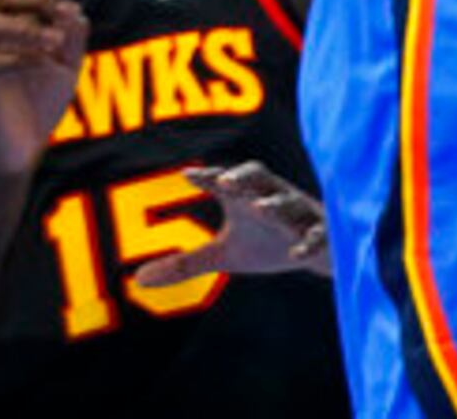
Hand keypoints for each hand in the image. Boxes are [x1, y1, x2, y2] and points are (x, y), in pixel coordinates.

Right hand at [0, 0, 86, 179]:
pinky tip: (39, 65)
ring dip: (27, 28)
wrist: (23, 146)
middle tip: (60, 11)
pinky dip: (15, 57)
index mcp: (12, 25)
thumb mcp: (68, 64)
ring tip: (56, 44)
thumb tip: (72, 9)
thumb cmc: (44, 100)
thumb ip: (73, 36)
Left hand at [134, 161, 330, 284]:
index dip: (209, 177)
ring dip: (274, 204)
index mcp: (246, 199)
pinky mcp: (320, 233)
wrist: (315, 250)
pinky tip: (296, 254)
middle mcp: (271, 198)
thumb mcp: (223, 255)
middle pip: (259, 177)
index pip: (225, 181)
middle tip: (224, 181)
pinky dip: (306, 242)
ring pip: (288, 202)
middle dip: (243, 177)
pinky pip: (315, 234)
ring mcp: (297, 215)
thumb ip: (184, 264)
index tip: (190, 175)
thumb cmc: (265, 243)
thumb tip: (136, 281)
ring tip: (259, 208)